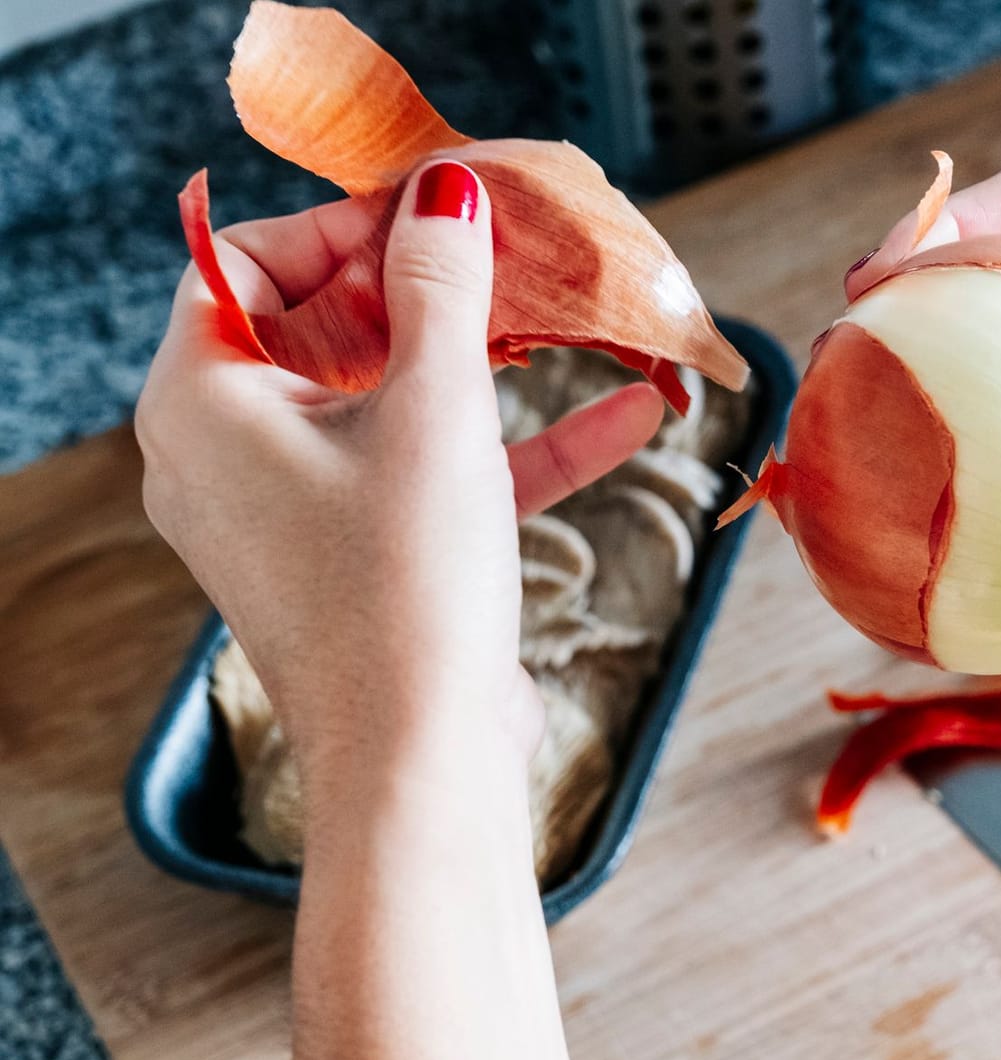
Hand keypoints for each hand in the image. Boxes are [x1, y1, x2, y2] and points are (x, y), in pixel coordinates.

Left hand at [137, 161, 662, 766]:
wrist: (423, 761)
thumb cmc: (402, 584)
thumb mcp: (434, 409)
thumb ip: (442, 288)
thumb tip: (446, 191)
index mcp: (204, 401)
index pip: (252, 264)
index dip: (347, 225)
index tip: (440, 212)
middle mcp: (231, 452)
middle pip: (329, 326)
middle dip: (437, 289)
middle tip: (516, 254)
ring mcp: (298, 509)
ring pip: (395, 401)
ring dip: (495, 366)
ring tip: (577, 321)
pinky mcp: (365, 558)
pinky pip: (434, 474)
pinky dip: (516, 446)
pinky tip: (629, 418)